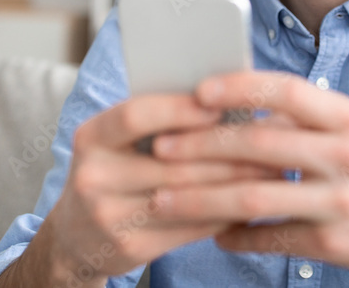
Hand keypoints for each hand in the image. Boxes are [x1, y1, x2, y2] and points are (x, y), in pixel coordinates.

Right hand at [41, 93, 278, 282]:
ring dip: (237, 182)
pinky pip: (190, 227)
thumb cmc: (115, 171)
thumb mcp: (119, 141)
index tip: (221, 105)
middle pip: (171, 161)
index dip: (180, 109)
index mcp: (91, 137)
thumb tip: (230, 99)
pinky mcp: (130, 248)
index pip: (135, 116)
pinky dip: (225, 212)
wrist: (75, 238)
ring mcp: (109, 216)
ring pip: (187, 196)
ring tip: (273, 169)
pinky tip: (252, 200)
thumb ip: (161, 120)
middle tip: (271, 140)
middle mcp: (93, 176)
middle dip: (228, 150)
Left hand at [149, 71, 348, 281]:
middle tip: (163, 147)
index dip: (239, 89)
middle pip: (260, 144)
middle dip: (202, 145)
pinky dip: (237, 236)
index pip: (286, 92)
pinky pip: (272, 237)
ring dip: (203, 198)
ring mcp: (340, 200)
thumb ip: (309, 117)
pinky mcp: (334, 241)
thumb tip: (246, 107)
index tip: (198, 91)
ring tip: (165, 198)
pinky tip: (214, 234)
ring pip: (256, 197)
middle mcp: (345, 154)